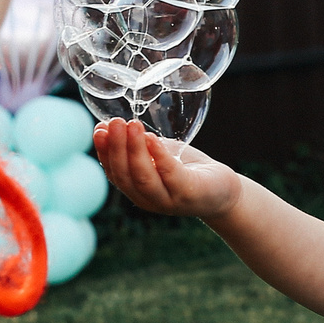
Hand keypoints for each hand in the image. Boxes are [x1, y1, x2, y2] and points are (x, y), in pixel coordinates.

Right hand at [92, 119, 241, 217]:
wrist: (223, 190)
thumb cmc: (187, 169)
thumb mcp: (158, 154)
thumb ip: (137, 144)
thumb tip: (108, 124)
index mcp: (136, 190)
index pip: (113, 172)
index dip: (103, 152)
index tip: (99, 129)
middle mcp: (148, 199)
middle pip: (124, 176)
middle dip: (116, 147)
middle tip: (115, 122)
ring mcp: (168, 200)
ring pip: (143, 177)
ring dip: (134, 150)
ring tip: (131, 125)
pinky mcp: (189, 194)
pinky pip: (170, 175)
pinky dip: (159, 156)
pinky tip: (152, 138)